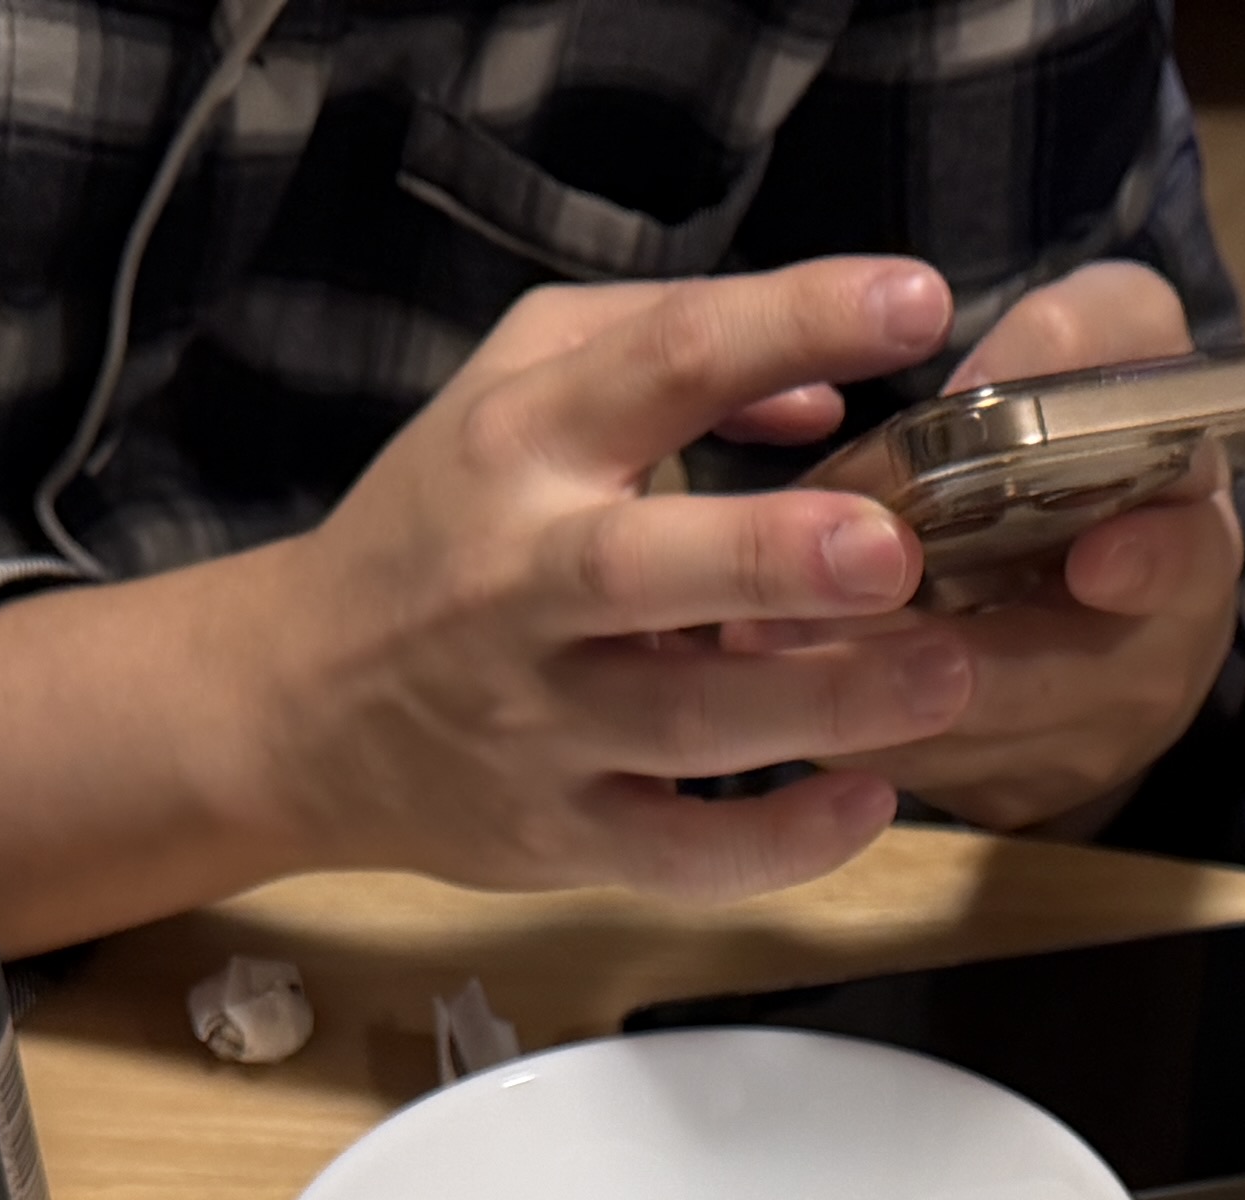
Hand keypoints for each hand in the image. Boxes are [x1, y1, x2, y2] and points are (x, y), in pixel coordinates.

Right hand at [0, 259, 968, 935]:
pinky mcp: (558, 833)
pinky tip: (867, 804)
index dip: (792, 322)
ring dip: (822, 704)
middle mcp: (521, 578)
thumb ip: (662, 346)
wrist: (298, 704)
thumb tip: (824, 391)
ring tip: (946, 674)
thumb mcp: (515, 389)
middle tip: (892, 549)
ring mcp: (537, 719)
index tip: (915, 300)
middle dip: (774, 557)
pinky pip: (677, 854)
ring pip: (685, 724)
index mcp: (522, 442)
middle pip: (643, 566)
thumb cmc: (441, 525)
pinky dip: (776, 845)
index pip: (662, 360)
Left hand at [808, 262, 1244, 838]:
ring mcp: (1073, 750)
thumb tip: (974, 389)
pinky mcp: (998, 794)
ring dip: (868, 694)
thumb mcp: (1118, 343)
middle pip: (1053, 687)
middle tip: (852, 613)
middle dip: (952, 657)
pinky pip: (915, 774)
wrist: (1087, 557)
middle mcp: (1145, 669)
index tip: (1094, 560)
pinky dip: (840, 727)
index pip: (1188, 568)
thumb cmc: (1096, 431)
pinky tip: (770, 679)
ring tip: (772, 637)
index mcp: (1190, 551)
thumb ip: (1075, 339)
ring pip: (964, 741)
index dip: (1149, 566)